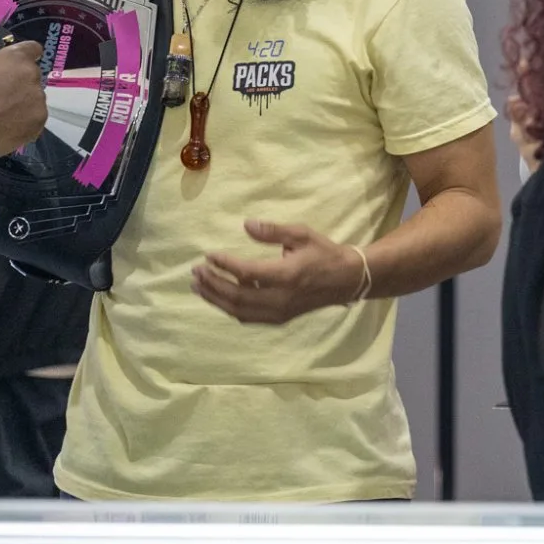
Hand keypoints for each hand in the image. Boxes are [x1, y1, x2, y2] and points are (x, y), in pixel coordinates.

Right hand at [0, 42, 46, 156]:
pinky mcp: (40, 117)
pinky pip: (35, 116)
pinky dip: (26, 120)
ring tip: (3, 115)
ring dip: (24, 103)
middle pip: (32, 76)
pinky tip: (9, 126)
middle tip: (3, 96)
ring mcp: (38, 97)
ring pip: (34, 97)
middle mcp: (31, 74)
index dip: (26, 56)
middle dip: (21, 84)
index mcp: (15, 57)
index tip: (20, 65)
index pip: (32, 49)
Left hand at [195, 220, 364, 323]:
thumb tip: (246, 224)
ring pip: (238, 310)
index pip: (245, 273)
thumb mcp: (302, 234)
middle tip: (195, 272)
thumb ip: (273, 231)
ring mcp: (279, 312)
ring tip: (198, 286)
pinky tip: (219, 298)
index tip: (208, 255)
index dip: (224, 265)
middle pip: (236, 296)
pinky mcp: (280, 318)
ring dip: (215, 299)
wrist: (347, 279)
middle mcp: (280, 298)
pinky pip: (248, 317)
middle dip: (212, 284)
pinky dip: (230, 308)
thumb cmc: (324, 253)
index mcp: (286, 275)